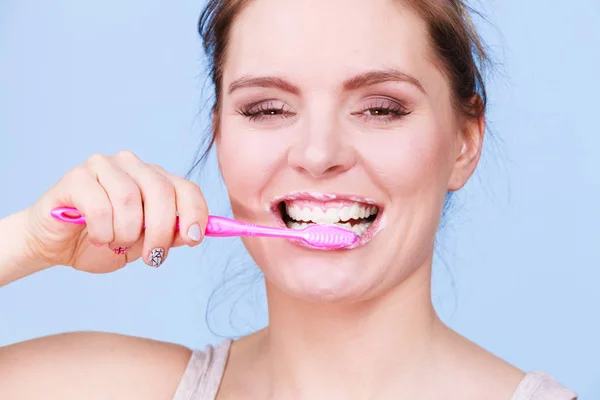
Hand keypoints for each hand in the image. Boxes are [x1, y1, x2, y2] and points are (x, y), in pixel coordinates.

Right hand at [23, 151, 207, 271]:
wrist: (57, 247)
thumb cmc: (103, 240)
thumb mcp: (143, 244)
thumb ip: (169, 235)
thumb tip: (194, 233)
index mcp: (154, 178)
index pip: (185, 188)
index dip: (195, 213)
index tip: (194, 238)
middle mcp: (132, 165)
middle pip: (161, 191)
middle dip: (160, 231)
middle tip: (153, 257)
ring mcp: (103, 166)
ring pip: (129, 199)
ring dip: (125, 233)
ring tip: (115, 243)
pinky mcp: (77, 177)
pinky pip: (99, 206)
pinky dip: (102, 230)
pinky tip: (98, 236)